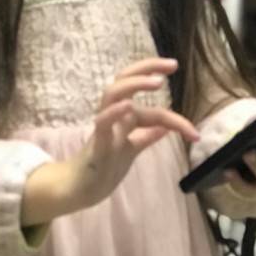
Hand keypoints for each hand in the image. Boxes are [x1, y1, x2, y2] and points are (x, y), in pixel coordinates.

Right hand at [21, 57, 199, 224]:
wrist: (79, 190)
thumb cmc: (105, 166)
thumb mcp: (132, 148)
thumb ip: (147, 135)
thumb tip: (166, 127)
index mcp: (123, 113)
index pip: (141, 88)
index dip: (158, 77)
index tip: (176, 67)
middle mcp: (114, 114)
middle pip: (124, 78)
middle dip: (147, 67)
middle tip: (172, 65)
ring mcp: (105, 126)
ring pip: (113, 94)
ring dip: (135, 84)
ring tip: (157, 81)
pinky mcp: (97, 144)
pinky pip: (103, 123)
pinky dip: (115, 112)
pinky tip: (128, 106)